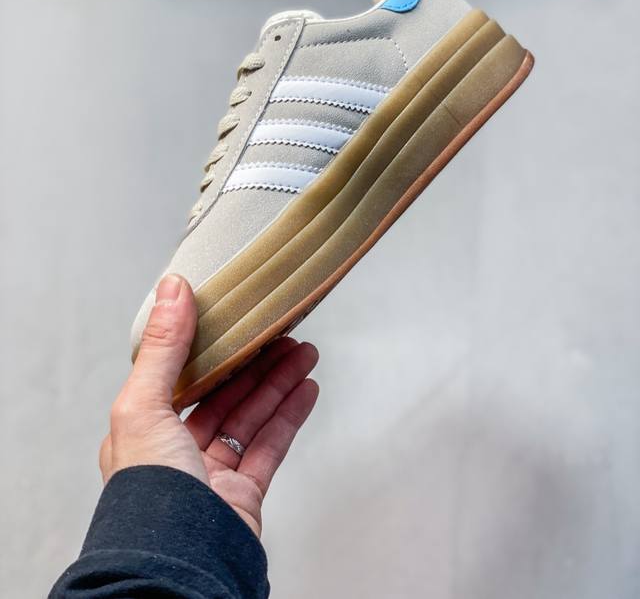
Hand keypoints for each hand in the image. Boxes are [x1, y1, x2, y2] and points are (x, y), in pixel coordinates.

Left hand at [100, 274, 318, 536]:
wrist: (177, 567)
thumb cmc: (149, 494)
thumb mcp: (144, 406)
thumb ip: (164, 348)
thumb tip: (171, 289)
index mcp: (143, 429)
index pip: (182, 375)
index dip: (212, 346)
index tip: (238, 319)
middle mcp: (176, 450)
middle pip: (224, 393)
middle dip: (256, 361)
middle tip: (285, 333)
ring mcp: (211, 475)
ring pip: (251, 416)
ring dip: (279, 382)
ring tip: (305, 353)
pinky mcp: (242, 495)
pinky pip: (270, 446)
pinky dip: (290, 416)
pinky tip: (306, 390)